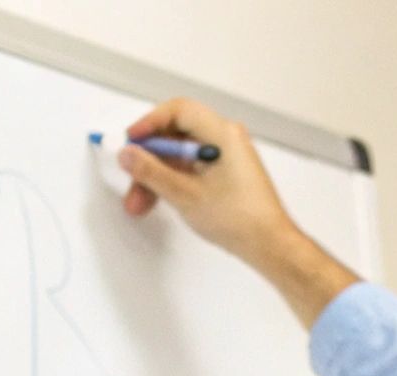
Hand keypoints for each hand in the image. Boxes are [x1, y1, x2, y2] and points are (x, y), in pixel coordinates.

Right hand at [119, 98, 299, 268]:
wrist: (268, 244)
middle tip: (132, 180)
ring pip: (181, 156)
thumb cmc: (238, 219)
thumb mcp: (185, 194)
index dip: (150, 123)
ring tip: (139, 204)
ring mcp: (227, 157)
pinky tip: (159, 201)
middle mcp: (226, 139)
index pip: (179, 111)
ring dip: (157, 176)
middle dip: (150, 159)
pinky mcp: (227, 174)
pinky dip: (173, 182)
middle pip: (177, 135)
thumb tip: (127, 154)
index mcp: (222, 134)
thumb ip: (151, 171)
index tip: (131, 142)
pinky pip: (192, 169)